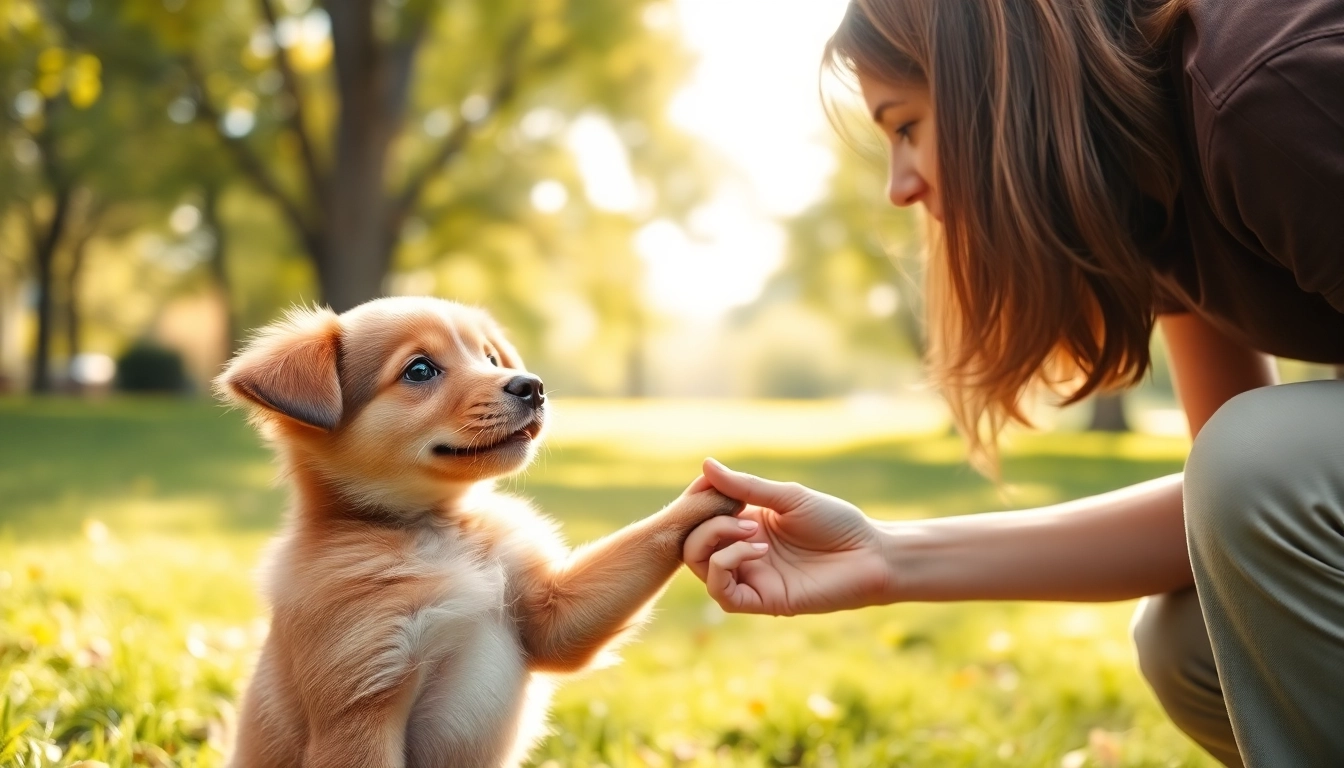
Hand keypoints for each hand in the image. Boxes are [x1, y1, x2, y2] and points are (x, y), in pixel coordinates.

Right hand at [682, 459, 891, 614]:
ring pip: (699, 565)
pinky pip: (722, 591)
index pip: (700, 516)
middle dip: (703, 520)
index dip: (697, 500)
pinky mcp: (761, 600)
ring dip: (715, 540)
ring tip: (752, 529)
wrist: (870, 554)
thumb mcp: (788, 497)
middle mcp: (742, 552)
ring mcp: (750, 577)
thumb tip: (706, 465)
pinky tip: (756, 548)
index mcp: (745, 525)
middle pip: (692, 541)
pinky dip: (726, 564)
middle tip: (737, 510)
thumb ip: (746, 487)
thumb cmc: (836, 522)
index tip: (708, 482)